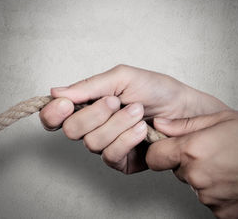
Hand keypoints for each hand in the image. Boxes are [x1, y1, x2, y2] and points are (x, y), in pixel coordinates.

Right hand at [39, 64, 228, 173]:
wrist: (182, 108)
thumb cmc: (155, 89)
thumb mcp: (122, 78)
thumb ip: (89, 86)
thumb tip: (56, 92)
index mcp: (89, 105)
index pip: (56, 116)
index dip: (54, 113)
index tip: (66, 104)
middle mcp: (94, 126)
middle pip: (72, 130)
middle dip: (95, 114)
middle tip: (116, 101)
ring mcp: (106, 143)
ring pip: (92, 143)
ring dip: (116, 124)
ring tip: (137, 112)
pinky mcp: (120, 160)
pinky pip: (111, 155)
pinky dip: (126, 139)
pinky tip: (141, 130)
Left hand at [146, 110, 237, 218]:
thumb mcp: (218, 120)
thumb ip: (183, 124)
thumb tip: (159, 124)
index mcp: (193, 151)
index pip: (154, 157)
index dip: (158, 150)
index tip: (165, 146)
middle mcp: (197, 177)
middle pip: (174, 169)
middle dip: (185, 160)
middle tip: (206, 151)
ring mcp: (209, 197)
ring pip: (192, 183)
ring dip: (201, 174)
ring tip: (223, 163)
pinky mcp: (222, 213)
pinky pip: (207, 198)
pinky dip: (214, 189)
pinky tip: (230, 177)